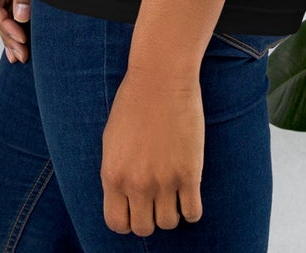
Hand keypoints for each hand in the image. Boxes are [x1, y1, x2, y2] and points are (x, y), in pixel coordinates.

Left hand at [101, 67, 204, 234]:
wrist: (161, 78)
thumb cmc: (134, 102)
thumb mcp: (112, 140)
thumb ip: (116, 172)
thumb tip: (124, 197)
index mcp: (113, 175)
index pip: (117, 223)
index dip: (128, 220)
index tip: (136, 208)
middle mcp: (136, 183)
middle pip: (144, 228)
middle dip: (150, 217)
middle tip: (157, 199)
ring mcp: (164, 181)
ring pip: (169, 223)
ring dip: (172, 211)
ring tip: (174, 192)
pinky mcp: (189, 174)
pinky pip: (193, 213)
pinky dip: (192, 209)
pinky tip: (190, 192)